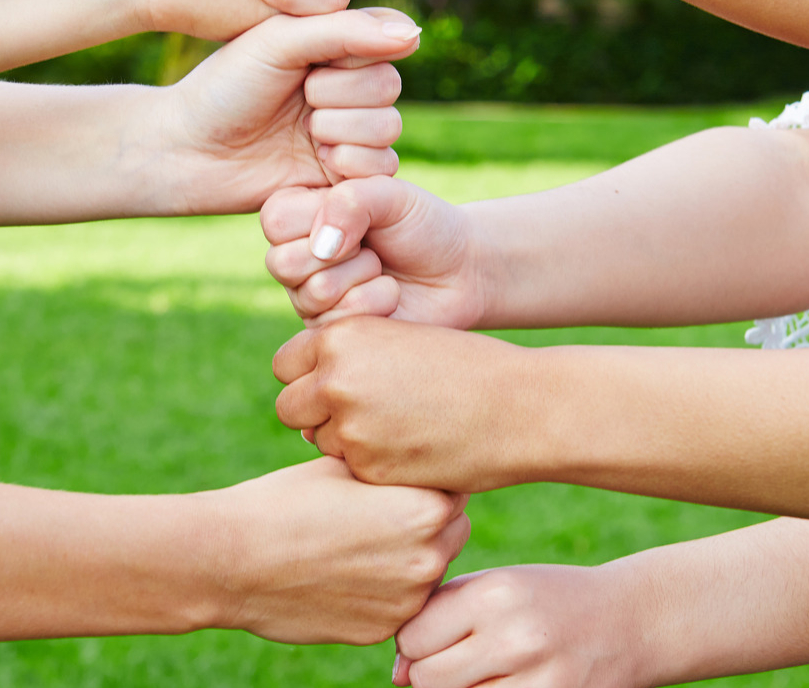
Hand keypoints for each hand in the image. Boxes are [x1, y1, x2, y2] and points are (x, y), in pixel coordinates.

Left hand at [149, 8, 417, 214]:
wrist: (192, 153)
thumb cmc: (226, 90)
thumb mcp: (280, 43)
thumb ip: (346, 31)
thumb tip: (414, 34)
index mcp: (333, 48)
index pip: (384, 44)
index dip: (349, 61)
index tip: (304, 69)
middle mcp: (346, 90)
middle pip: (389, 89)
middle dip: (341, 98)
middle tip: (300, 104)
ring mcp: (347, 134)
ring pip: (389, 129)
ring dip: (343, 132)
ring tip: (305, 136)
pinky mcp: (344, 179)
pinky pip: (381, 170)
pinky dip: (350, 166)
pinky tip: (316, 162)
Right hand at [210, 457, 470, 644]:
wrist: (231, 560)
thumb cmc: (285, 500)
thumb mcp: (343, 464)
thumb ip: (392, 465)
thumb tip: (413, 459)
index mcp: (425, 508)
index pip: (455, 487)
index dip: (426, 479)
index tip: (398, 478)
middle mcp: (428, 559)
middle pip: (451, 530)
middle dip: (426, 519)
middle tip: (378, 510)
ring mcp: (406, 601)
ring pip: (428, 569)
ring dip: (408, 556)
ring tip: (356, 541)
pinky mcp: (381, 631)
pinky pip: (399, 604)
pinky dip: (382, 590)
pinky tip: (342, 572)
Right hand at [262, 175, 482, 327]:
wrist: (458, 272)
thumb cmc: (423, 226)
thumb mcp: (392, 194)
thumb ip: (351, 200)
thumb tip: (322, 244)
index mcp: (299, 216)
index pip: (275, 220)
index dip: (321, 218)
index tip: (360, 215)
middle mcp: (295, 257)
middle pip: (284, 263)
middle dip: (344, 253)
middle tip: (371, 246)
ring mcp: (308, 298)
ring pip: (313, 294)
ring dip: (364, 277)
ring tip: (382, 269)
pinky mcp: (328, 332)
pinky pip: (336, 323)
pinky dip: (375, 303)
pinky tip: (389, 296)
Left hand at [273, 317, 538, 491]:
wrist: (522, 408)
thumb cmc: (466, 368)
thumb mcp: (400, 339)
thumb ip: (350, 356)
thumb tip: (304, 390)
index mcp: (341, 337)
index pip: (286, 364)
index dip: (309, 377)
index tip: (335, 385)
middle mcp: (335, 380)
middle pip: (290, 407)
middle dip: (315, 413)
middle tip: (359, 415)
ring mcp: (350, 428)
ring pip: (318, 441)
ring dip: (345, 440)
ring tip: (398, 429)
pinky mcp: (370, 469)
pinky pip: (349, 470)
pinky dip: (372, 466)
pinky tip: (411, 451)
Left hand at [392, 565, 642, 687]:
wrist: (630, 621)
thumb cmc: (547, 598)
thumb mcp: (497, 584)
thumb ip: (440, 614)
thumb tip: (397, 675)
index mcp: (494, 594)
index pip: (412, 638)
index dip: (412, 643)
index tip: (434, 639)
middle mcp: (514, 637)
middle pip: (427, 678)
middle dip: (428, 674)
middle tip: (455, 661)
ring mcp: (538, 680)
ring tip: (482, 670)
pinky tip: (501, 682)